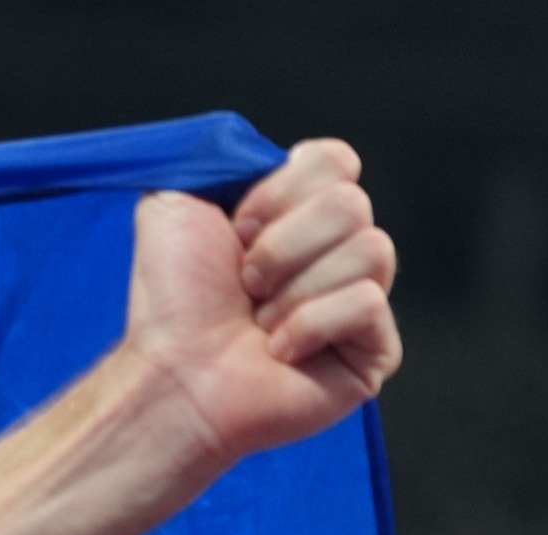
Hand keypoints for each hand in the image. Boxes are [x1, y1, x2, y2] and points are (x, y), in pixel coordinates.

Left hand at [124, 139, 401, 465]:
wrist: (174, 374)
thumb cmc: (172, 302)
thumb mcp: (174, 203)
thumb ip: (215, 156)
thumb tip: (262, 147)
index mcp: (300, 212)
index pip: (336, 160)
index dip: (281, 191)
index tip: (237, 228)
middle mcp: (337, 250)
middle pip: (353, 203)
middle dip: (282, 245)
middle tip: (244, 282)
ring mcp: (361, 298)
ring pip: (371, 249)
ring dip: (293, 288)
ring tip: (259, 321)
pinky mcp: (375, 348)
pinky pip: (367, 303)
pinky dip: (310, 325)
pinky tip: (280, 351)